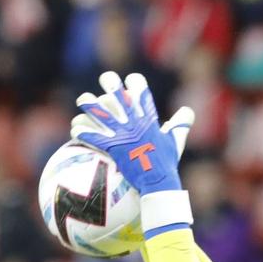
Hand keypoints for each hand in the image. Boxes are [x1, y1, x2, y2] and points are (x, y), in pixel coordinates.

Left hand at [71, 70, 194, 233]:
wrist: (158, 182)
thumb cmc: (167, 163)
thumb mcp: (176, 140)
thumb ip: (180, 123)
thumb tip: (188, 112)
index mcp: (148, 118)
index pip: (142, 92)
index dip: (135, 82)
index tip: (130, 80)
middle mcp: (133, 122)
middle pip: (119, 95)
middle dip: (111, 82)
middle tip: (105, 78)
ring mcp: (122, 134)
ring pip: (101, 113)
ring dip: (90, 105)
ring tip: (83, 100)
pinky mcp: (111, 149)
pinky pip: (92, 137)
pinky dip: (83, 132)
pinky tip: (74, 129)